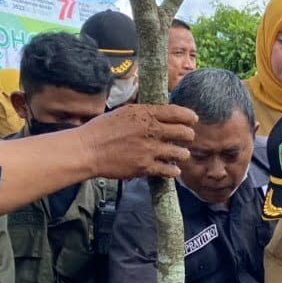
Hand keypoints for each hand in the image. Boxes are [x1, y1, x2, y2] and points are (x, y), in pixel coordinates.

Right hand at [80, 104, 196, 179]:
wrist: (88, 150)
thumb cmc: (102, 129)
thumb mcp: (124, 112)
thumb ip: (144, 112)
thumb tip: (161, 112)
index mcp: (146, 114)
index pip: (177, 112)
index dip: (189, 117)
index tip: (193, 120)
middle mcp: (151, 130)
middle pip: (184, 133)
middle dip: (188, 136)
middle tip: (187, 139)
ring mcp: (150, 149)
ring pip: (180, 153)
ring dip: (182, 154)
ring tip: (179, 155)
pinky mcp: (145, 167)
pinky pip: (169, 170)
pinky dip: (173, 170)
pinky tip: (172, 170)